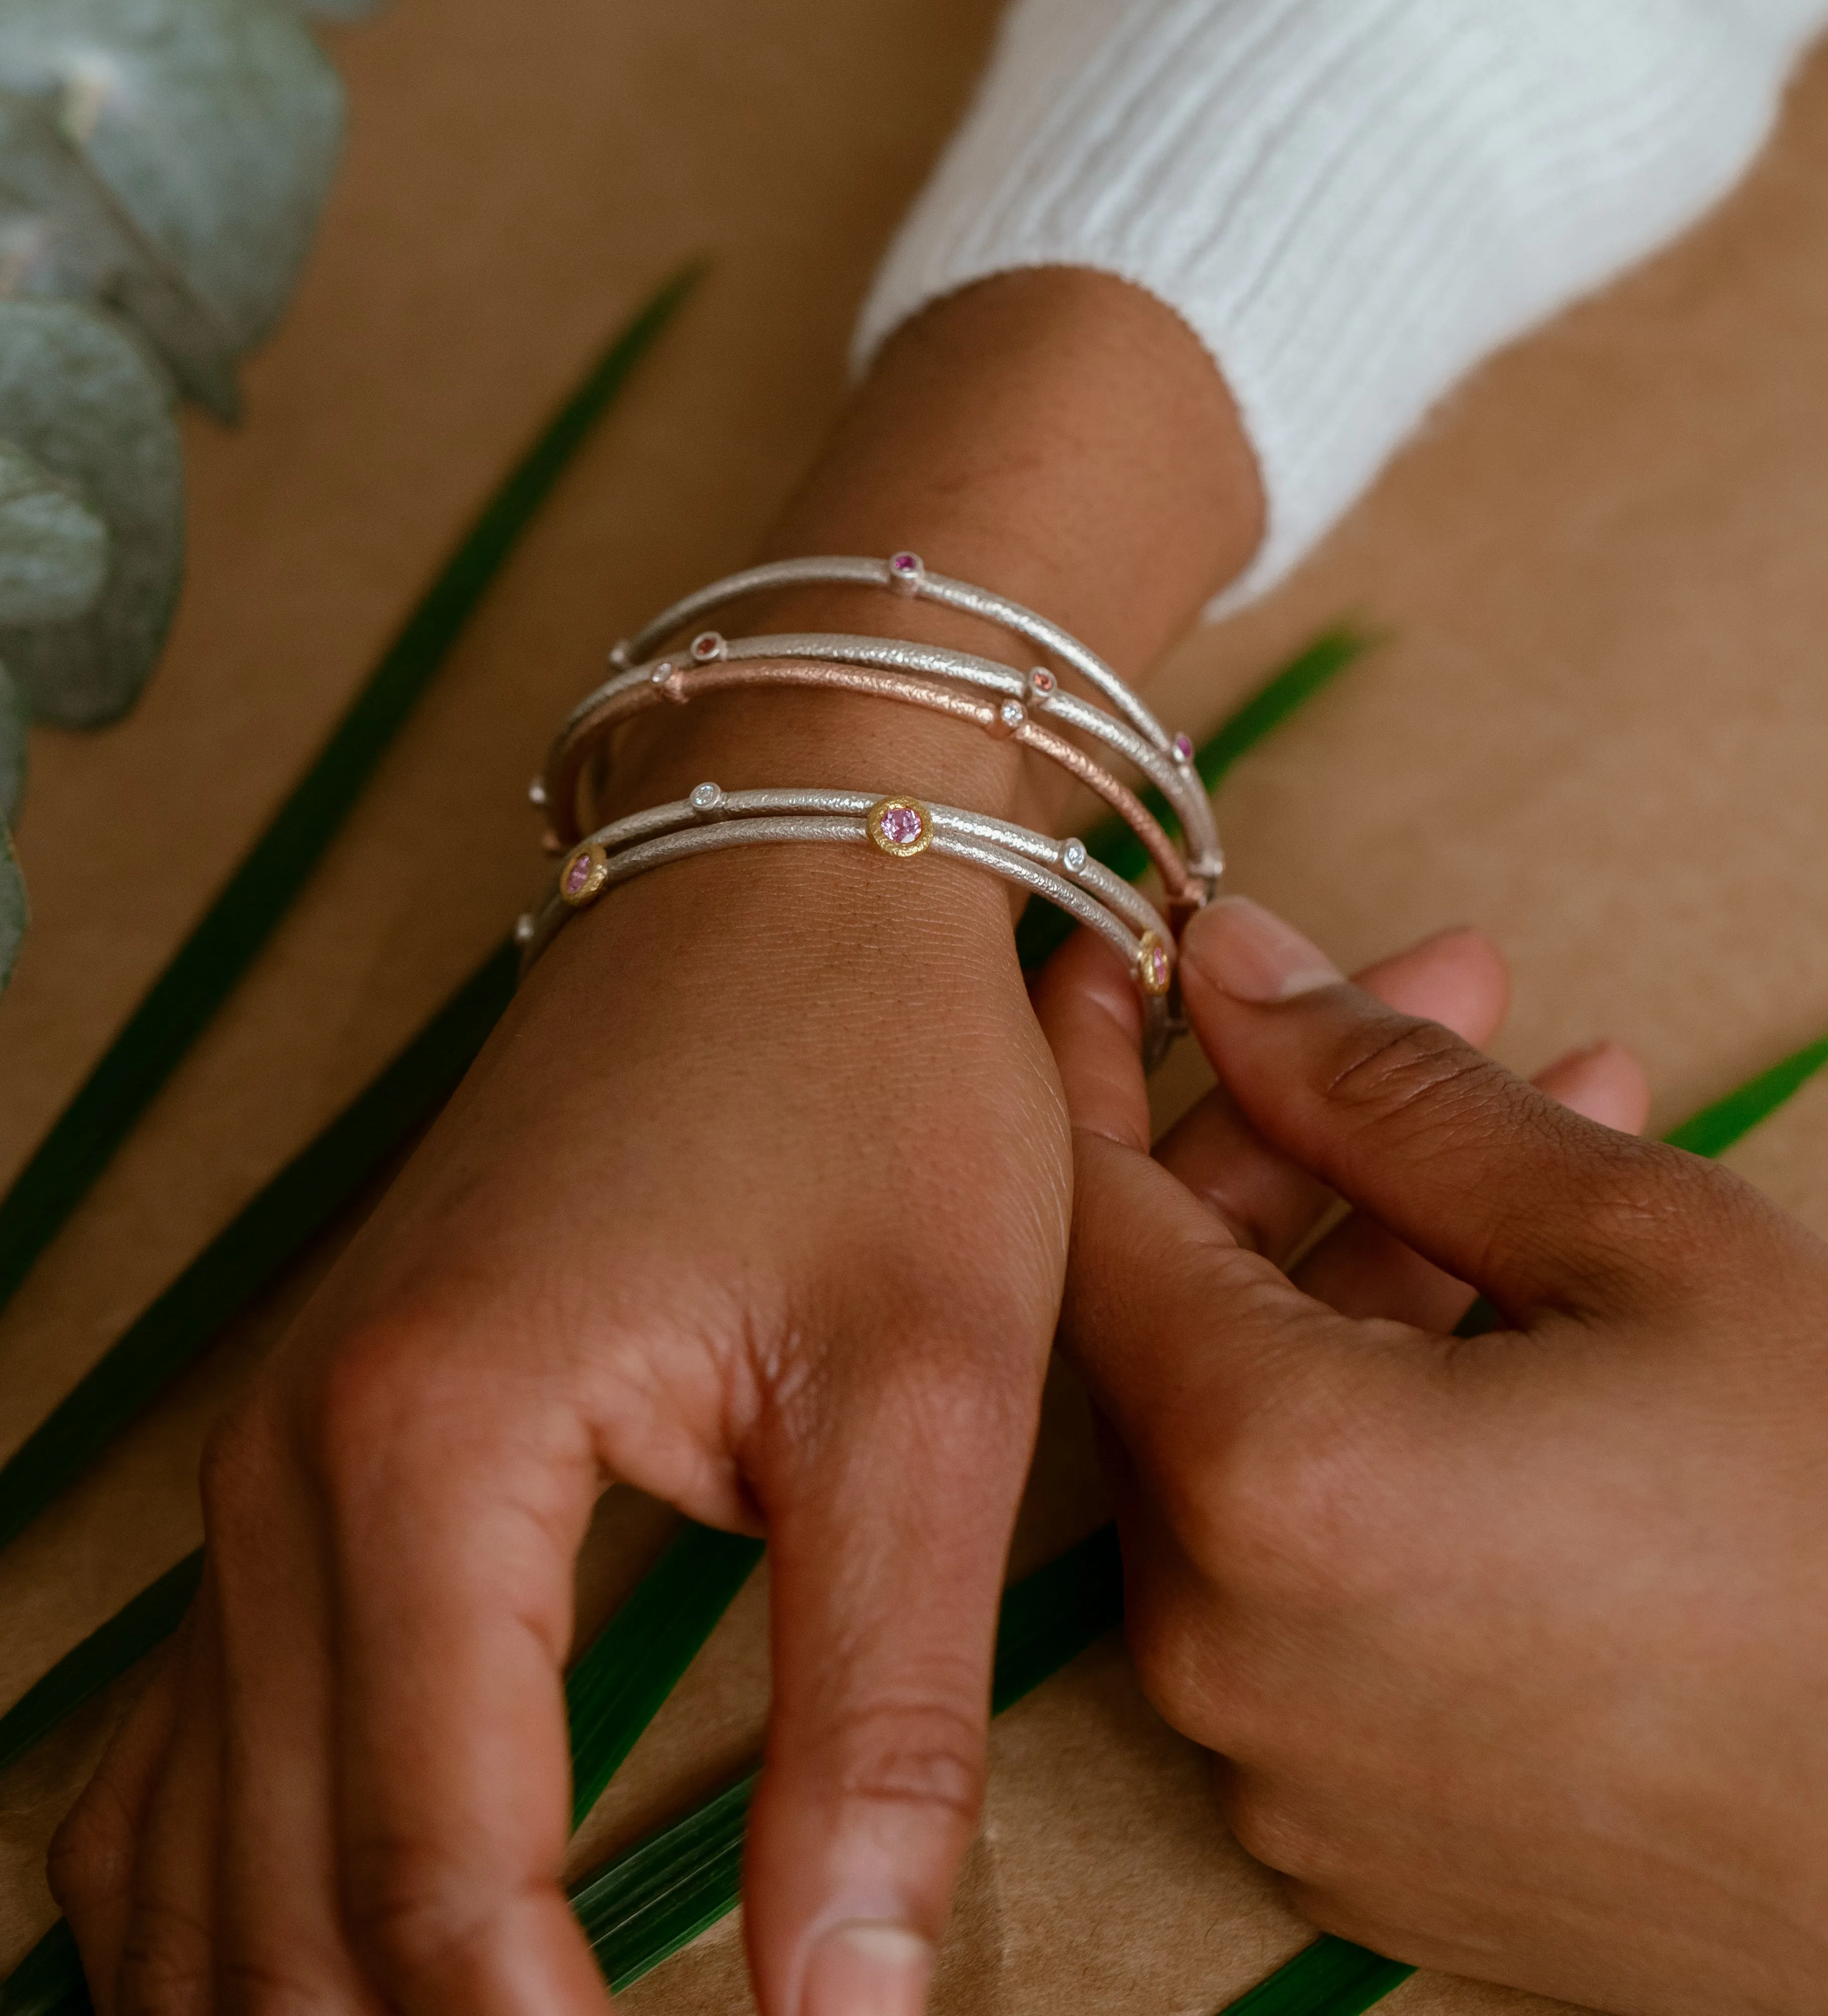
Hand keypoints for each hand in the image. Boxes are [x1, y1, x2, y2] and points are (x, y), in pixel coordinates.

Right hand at [50, 835, 1068, 2015]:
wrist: (783, 874)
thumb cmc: (872, 1093)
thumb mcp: (927, 1392)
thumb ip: (878, 1708)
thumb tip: (843, 2008)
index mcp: (429, 1451)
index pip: (433, 1878)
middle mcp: (289, 1464)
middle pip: (277, 1895)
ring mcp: (273, 1451)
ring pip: (190, 1842)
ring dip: (296, 2001)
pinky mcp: (309, 1445)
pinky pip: (187, 1734)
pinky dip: (226, 1897)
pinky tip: (317, 1974)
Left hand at [1041, 896, 1827, 2015]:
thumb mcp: (1634, 1242)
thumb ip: (1389, 1092)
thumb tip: (1231, 969)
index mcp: (1261, 1480)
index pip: (1087, 1208)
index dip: (1094, 1054)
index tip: (1127, 946)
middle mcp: (1220, 1642)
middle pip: (1180, 1318)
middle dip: (1308, 1140)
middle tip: (1455, 1002)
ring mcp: (1279, 1759)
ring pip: (1259, 1441)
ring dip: (1376, 1270)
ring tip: (1551, 1132)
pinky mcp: (1351, 1833)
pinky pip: (1310, 1578)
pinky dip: (1385, 1431)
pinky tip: (1527, 1331)